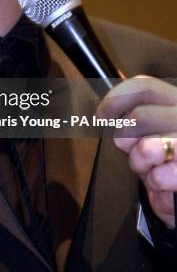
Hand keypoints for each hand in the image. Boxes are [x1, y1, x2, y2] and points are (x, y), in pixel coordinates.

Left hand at [97, 76, 176, 227]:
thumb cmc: (168, 160)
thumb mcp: (153, 132)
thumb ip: (134, 120)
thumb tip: (105, 113)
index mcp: (176, 102)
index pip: (144, 87)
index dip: (115, 99)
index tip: (102, 116)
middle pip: (140, 118)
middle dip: (125, 140)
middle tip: (133, 152)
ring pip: (147, 148)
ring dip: (140, 164)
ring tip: (150, 169)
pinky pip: (158, 177)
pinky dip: (154, 183)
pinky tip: (162, 183)